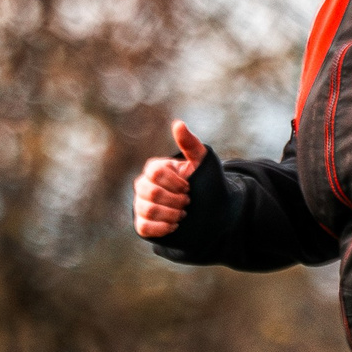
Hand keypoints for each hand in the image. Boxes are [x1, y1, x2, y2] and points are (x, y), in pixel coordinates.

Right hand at [132, 122, 206, 238]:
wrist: (210, 210)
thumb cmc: (205, 182)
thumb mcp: (202, 162)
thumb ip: (190, 144)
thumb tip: (178, 124)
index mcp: (156, 169)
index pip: (155, 172)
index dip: (174, 182)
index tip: (188, 187)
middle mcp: (144, 185)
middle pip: (149, 192)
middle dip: (174, 199)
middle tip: (188, 202)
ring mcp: (141, 205)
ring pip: (147, 210)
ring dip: (170, 214)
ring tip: (183, 214)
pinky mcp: (143, 224)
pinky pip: (143, 227)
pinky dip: (161, 228)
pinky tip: (175, 225)